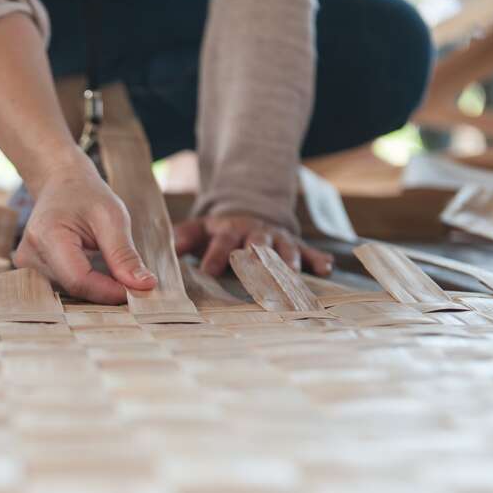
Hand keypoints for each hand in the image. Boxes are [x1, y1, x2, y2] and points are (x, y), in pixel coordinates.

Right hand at [14, 155, 157, 303]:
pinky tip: (97, 272)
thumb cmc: (85, 194)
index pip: (79, 280)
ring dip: (96, 287)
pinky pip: (63, 287)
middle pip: (74, 288)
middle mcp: (29, 255)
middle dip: (106, 290)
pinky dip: (85, 284)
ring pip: (69, 292)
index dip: (110, 291)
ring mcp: (27, 265)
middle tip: (133, 282)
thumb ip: (124, 255)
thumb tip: (144, 286)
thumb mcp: (112, 217)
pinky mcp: (31, 271)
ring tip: (113, 270)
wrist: (59, 183)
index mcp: (47, 236)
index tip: (138, 291)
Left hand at [174, 213, 333, 277]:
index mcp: (229, 230)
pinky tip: (325, 269)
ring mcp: (278, 239)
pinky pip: (309, 251)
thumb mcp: (197, 229)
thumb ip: (182, 238)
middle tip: (257, 279)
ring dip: (288, 263)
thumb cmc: (217, 231)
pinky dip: (317, 259)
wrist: (249, 213)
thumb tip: (168, 249)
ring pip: (285, 250)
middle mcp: (256, 234)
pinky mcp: (295, 245)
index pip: (222, 243)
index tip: (209, 271)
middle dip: (257, 262)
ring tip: (291, 277)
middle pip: (257, 247)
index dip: (215, 256)